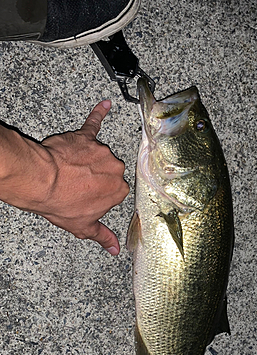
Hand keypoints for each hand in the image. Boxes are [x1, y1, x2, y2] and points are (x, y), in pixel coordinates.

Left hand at [38, 100, 128, 254]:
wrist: (40, 181)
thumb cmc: (61, 202)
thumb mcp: (82, 226)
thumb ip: (102, 236)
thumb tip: (113, 248)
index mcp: (118, 190)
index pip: (114, 192)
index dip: (99, 195)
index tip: (88, 198)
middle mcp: (115, 168)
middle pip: (108, 172)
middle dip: (95, 177)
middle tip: (77, 186)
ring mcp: (101, 151)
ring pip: (97, 155)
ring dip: (87, 161)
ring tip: (69, 171)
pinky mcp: (85, 137)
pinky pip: (93, 124)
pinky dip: (98, 114)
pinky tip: (104, 106)